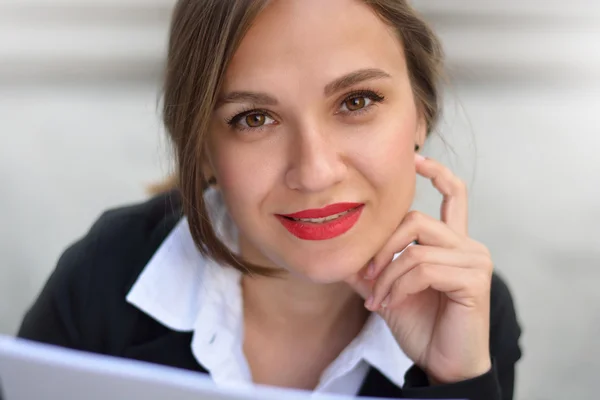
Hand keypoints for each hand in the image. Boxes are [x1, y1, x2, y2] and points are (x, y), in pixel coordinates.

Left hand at [345, 154, 492, 383]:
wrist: (442, 364)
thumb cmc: (421, 326)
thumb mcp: (388, 290)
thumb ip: (371, 266)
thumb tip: (341, 251)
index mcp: (451, 243)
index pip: (454, 194)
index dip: (436, 172)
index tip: (416, 157)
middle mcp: (467, 246)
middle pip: (415, 219)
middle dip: (381, 248)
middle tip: (365, 277)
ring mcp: (474, 260)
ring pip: (414, 246)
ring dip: (386, 275)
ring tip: (377, 300)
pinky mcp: (474, 279)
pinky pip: (422, 268)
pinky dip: (398, 287)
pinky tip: (391, 305)